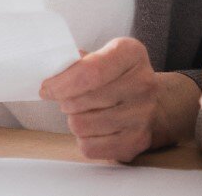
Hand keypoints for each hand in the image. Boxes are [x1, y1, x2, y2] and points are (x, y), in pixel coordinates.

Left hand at [38, 37, 193, 161]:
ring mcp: (143, 114)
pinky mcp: (137, 141)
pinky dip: (84, 140)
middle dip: (66, 102)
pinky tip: (94, 129)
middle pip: (80, 100)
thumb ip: (76, 62)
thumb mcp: (101, 56)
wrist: (154, 103)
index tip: (47, 89)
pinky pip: (89, 147)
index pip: (89, 71)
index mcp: (131, 53)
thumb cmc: (116, 77)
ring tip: (85, 113)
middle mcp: (143, 83)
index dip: (61, 83)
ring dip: (75, 120)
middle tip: (70, 100)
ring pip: (81, 125)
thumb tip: (51, 72)